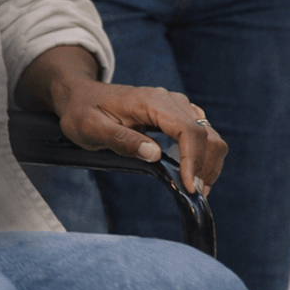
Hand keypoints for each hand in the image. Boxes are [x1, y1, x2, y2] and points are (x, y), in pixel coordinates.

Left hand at [52, 78, 224, 195]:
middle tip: (195, 194)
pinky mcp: (176, 116)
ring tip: (195, 188)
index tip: (189, 186)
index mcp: (152, 101)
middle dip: (206, 166)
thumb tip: (154, 154)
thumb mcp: (92, 128)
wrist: (80, 96)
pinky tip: (190, 174)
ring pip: (209, 135)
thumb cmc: (82, 111)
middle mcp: (170, 100)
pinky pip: (201, 136)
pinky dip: (202, 157)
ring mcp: (176, 107)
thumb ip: (122, 140)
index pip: (188, 129)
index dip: (193, 160)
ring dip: (208, 163)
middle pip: (206, 133)